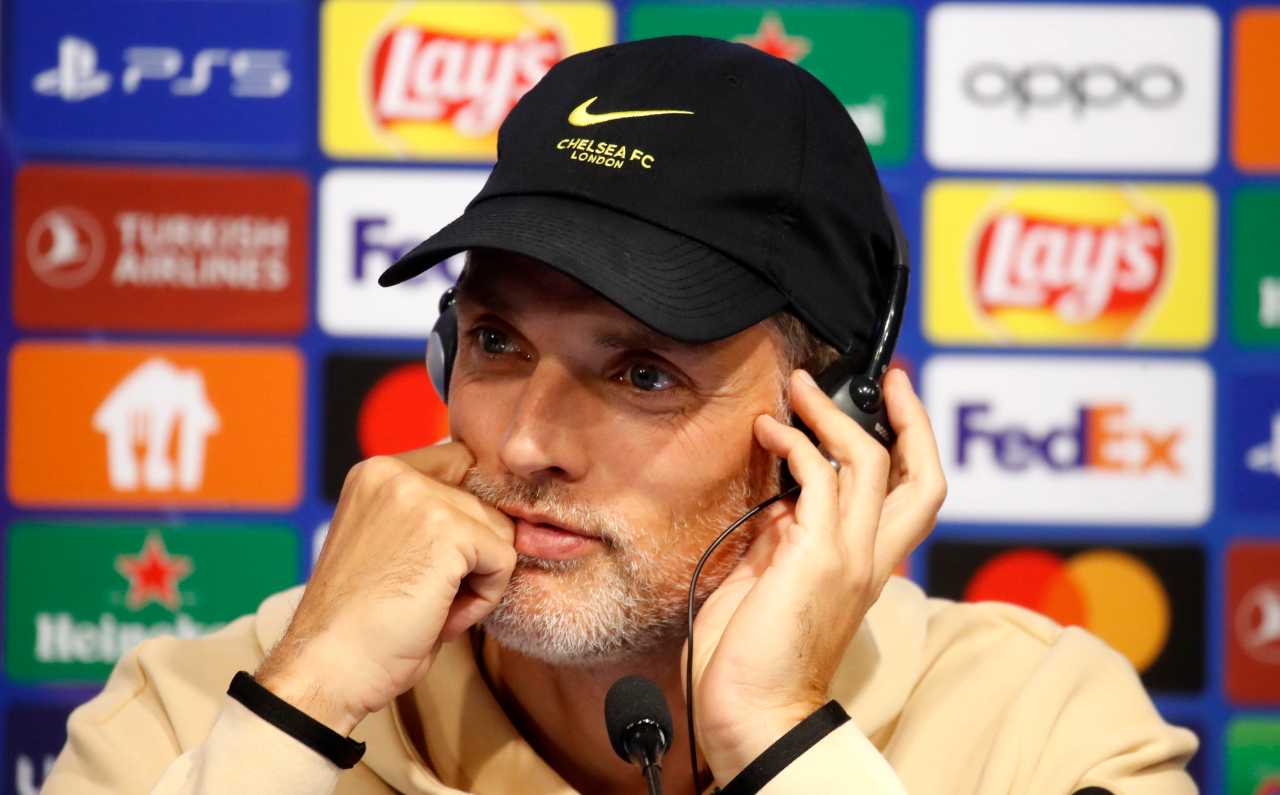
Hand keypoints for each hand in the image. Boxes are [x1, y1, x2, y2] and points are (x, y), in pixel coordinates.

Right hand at [255, 443, 515, 734]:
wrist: (326, 671)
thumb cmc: (361, 626)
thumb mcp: (391, 548)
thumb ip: (433, 519)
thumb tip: (508, 516)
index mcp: (377, 473)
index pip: (461, 465)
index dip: (468, 517)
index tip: (445, 563)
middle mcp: (396, 473)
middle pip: (484, 504)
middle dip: (472, 557)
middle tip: (428, 599)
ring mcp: (421, 497)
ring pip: (500, 531)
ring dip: (479, 578)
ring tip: (433, 609)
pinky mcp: (448, 531)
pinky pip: (504, 560)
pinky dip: (485, 598)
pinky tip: (443, 618)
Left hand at [686, 368, 945, 782]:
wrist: (751, 709)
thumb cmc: (752, 657)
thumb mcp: (775, 580)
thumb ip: (788, 538)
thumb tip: (780, 498)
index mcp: (867, 568)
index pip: (912, 498)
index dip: (911, 446)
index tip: (890, 403)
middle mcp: (871, 560)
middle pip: (920, 475)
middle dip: (909, 419)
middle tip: (886, 378)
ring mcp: (849, 557)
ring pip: (871, 463)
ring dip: (831, 415)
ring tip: (798, 388)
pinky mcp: (816, 555)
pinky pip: (817, 478)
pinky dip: (796, 444)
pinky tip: (769, 431)